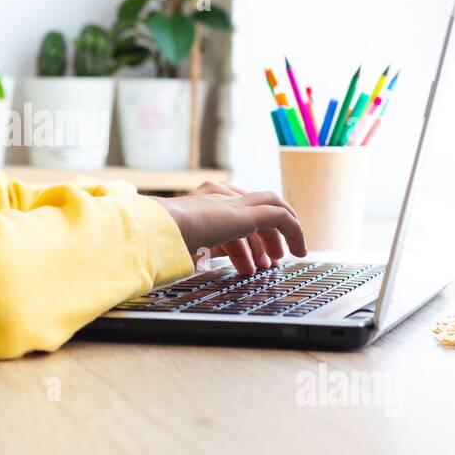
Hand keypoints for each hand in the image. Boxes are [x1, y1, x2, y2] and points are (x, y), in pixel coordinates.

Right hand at [149, 181, 306, 274]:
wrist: (158, 230)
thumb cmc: (160, 241)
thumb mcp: (180, 243)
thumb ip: (194, 246)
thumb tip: (197, 260)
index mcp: (199, 200)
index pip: (233, 211)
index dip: (247, 237)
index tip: (252, 260)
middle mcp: (217, 194)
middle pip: (254, 207)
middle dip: (266, 234)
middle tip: (270, 258)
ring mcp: (233, 200)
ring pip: (272, 207)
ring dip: (283, 232)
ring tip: (280, 260)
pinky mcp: (247, 213)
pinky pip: (281, 218)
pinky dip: (293, 232)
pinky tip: (297, 250)